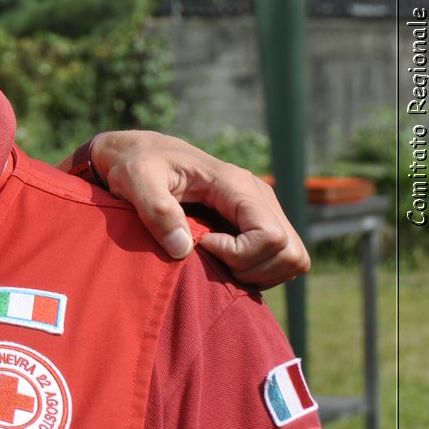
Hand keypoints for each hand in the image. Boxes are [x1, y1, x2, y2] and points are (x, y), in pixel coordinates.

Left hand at [70, 130, 309, 289]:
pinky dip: (256, 272)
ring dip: (257, 273)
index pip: (271, 235)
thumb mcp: (136, 179)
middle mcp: (259, 197)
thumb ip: (156, 209)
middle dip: (251, 269)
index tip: (202, 243)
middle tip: (211, 258)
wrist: (140, 155)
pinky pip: (279, 261)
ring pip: (292, 260)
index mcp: (236, 185)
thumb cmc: (136, 164)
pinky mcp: (258, 224)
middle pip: (290, 253)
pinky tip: (222, 261)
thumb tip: (183, 249)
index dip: (239, 253)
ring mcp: (263, 211)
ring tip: (217, 261)